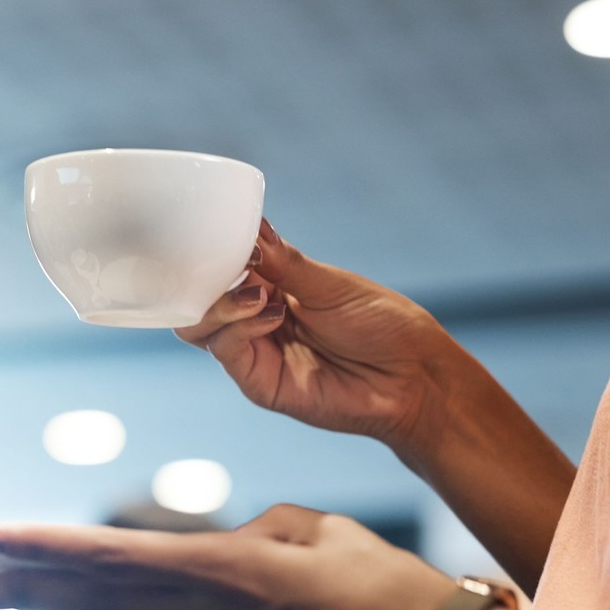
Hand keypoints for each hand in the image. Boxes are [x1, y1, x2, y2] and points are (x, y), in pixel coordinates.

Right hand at [175, 220, 462, 451]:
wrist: (412, 376)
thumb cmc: (382, 326)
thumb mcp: (331, 284)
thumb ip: (284, 262)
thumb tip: (253, 226)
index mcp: (270, 289)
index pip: (220, 268)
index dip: (210, 252)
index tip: (213, 233)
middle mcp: (254, 320)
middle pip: (197, 300)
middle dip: (202, 279)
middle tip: (232, 267)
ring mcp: (254, 352)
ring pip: (199, 327)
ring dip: (219, 304)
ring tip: (258, 295)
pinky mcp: (258, 383)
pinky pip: (226, 351)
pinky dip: (239, 327)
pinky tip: (273, 314)